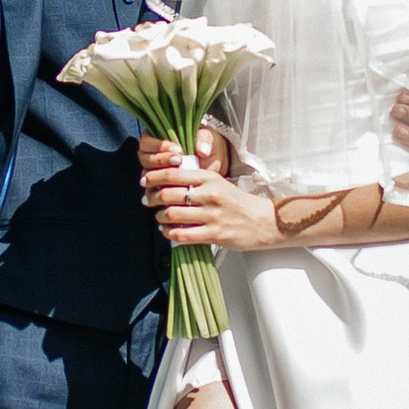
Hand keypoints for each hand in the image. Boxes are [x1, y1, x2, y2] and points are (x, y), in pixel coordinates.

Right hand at [139, 124, 230, 181]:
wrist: (213, 165)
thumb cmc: (206, 146)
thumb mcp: (208, 138)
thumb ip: (204, 140)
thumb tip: (202, 150)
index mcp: (157, 138)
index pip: (146, 141)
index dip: (158, 145)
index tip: (178, 149)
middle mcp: (152, 156)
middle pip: (144, 158)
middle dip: (160, 159)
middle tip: (179, 160)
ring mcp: (154, 173)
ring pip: (147, 174)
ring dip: (161, 175)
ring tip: (179, 174)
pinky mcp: (159, 188)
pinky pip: (153, 191)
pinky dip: (163, 190)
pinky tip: (176, 189)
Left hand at [142, 156, 275, 252]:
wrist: (262, 221)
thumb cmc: (237, 203)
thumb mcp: (218, 183)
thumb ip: (196, 180)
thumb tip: (166, 181)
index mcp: (209, 178)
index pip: (173, 173)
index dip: (154, 177)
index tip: (145, 180)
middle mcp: (210, 194)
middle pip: (168, 194)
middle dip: (152, 198)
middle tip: (147, 200)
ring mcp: (212, 215)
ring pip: (172, 215)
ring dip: (160, 217)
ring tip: (160, 217)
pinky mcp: (214, 234)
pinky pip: (182, 235)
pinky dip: (169, 233)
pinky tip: (168, 231)